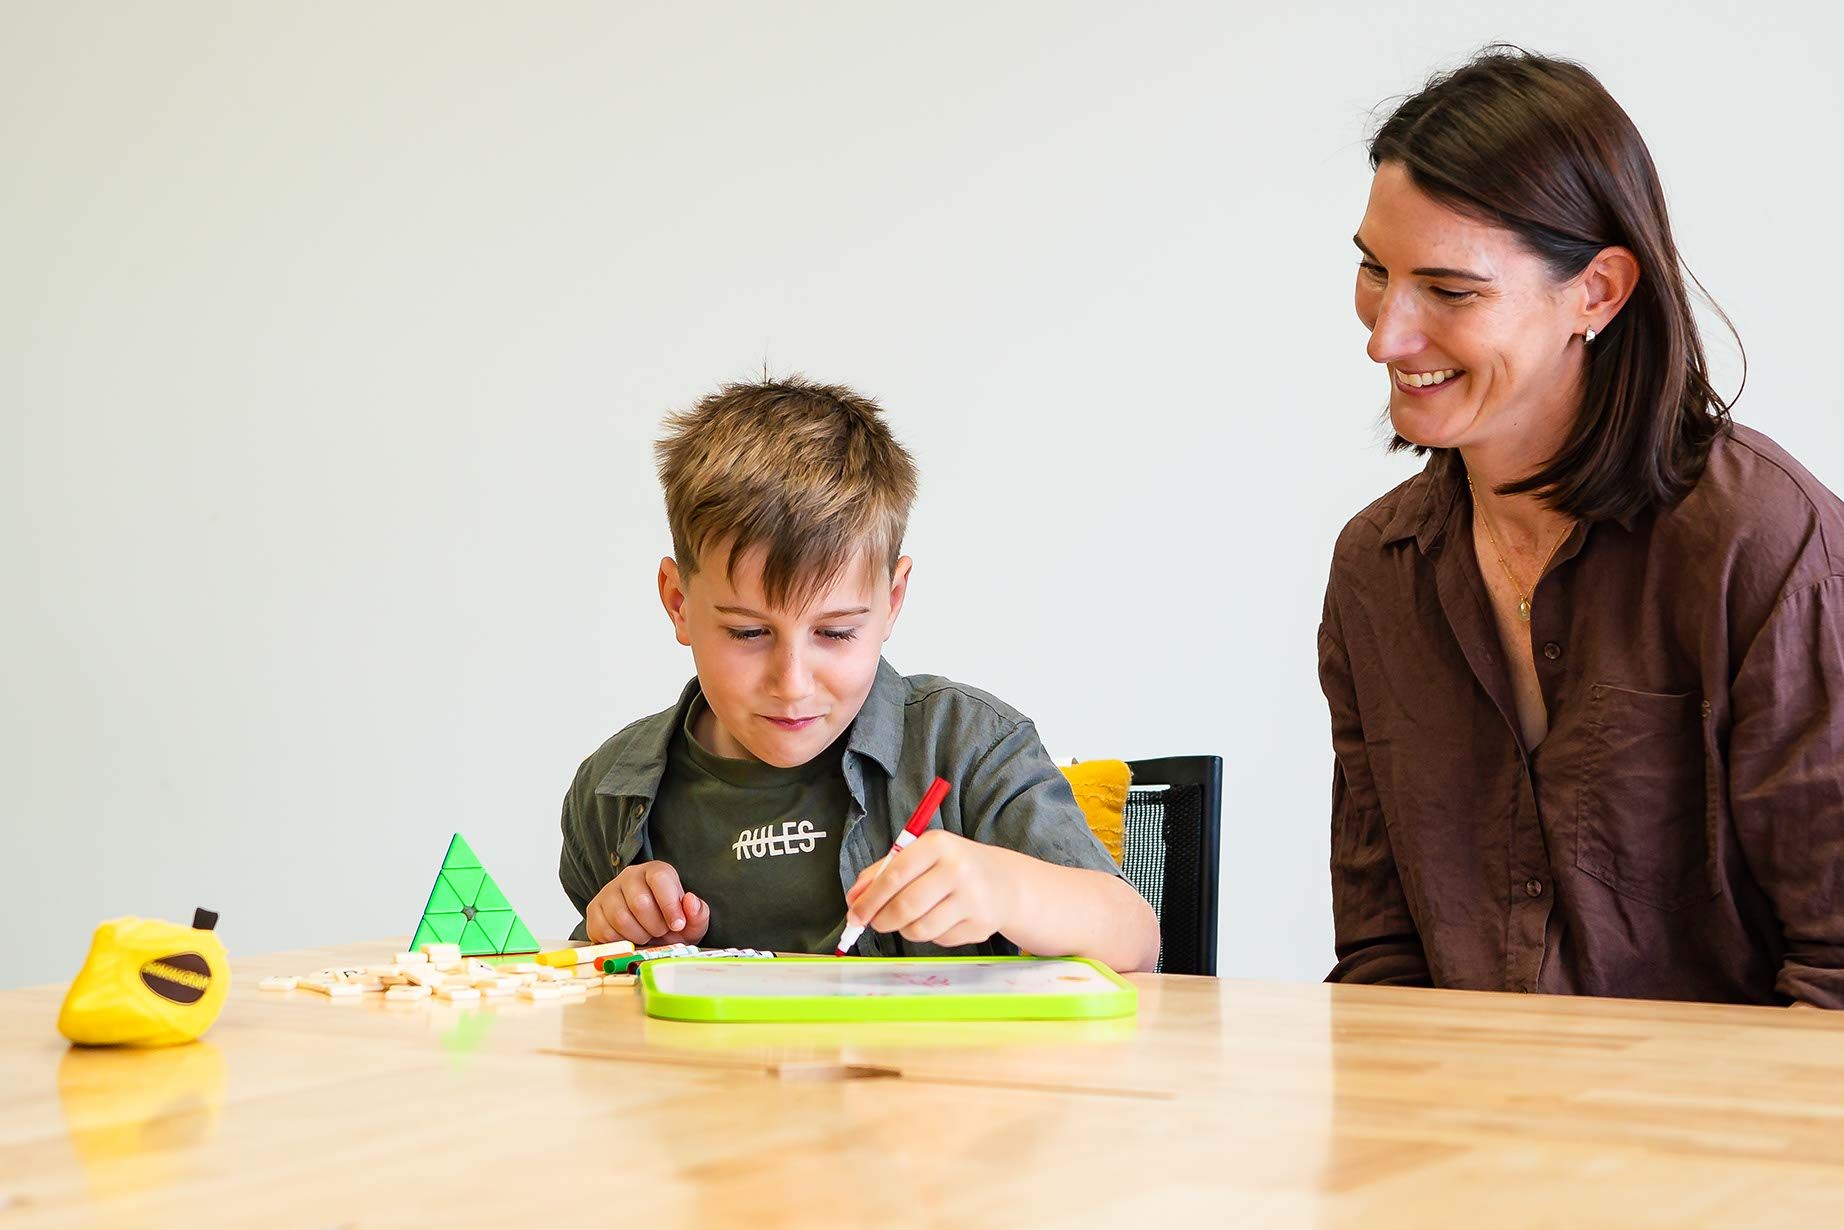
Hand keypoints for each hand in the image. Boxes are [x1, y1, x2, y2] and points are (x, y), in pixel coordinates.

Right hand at [585, 861, 710, 945]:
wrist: (648, 935)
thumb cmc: (670, 924)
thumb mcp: (691, 922)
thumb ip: (697, 913)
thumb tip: (691, 901)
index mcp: (655, 871)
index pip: (660, 879)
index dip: (670, 905)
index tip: (678, 925)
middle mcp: (630, 876)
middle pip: (640, 902)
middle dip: (655, 926)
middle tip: (661, 933)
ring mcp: (608, 892)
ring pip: (621, 918)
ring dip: (638, 936)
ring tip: (646, 935)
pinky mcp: (594, 910)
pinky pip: (604, 931)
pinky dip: (621, 942)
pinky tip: (629, 939)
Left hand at [844, 831, 1015, 947]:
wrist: (1003, 881)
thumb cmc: (950, 866)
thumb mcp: (919, 856)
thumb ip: (883, 873)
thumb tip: (854, 900)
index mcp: (937, 844)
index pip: (895, 874)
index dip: (870, 899)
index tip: (855, 914)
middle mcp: (958, 869)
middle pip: (905, 906)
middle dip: (882, 920)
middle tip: (875, 923)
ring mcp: (973, 899)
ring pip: (919, 929)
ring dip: (905, 930)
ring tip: (910, 918)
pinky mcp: (980, 925)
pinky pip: (939, 940)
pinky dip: (930, 935)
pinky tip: (940, 920)